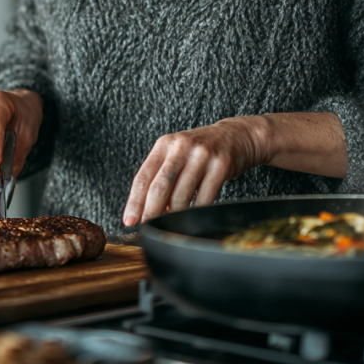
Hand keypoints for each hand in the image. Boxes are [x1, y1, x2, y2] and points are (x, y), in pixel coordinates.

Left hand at [122, 117, 266, 225]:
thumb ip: (161, 176)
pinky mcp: (220, 166)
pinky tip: (191, 215)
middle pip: (160, 186)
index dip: (134, 201)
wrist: (235, 136)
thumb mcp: (176, 153)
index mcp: (165, 144)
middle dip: (151, 211)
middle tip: (147, 227)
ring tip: (170, 222)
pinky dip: (195, 211)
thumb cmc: (200, 150)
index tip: (129, 219)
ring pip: (181, 195)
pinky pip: (204, 198)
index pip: (143, 176)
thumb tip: (147, 209)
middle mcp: (181, 147)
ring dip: (174, 214)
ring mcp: (201, 156)